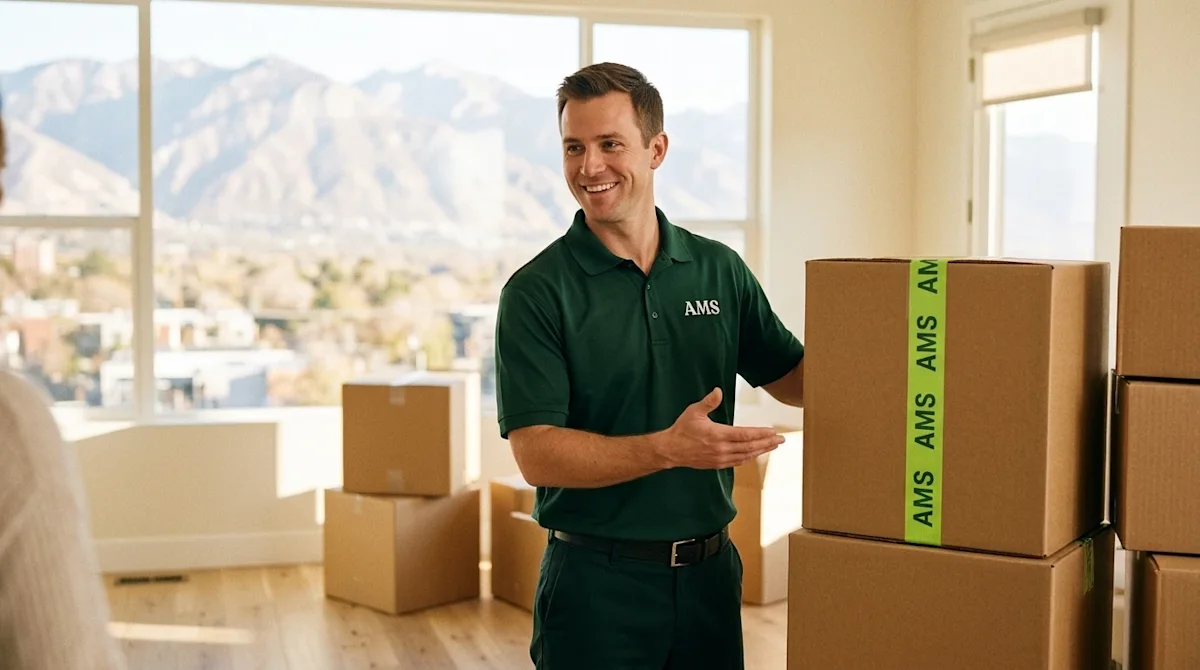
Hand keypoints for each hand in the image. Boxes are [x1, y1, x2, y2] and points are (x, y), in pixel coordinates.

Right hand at [658, 387, 785, 469]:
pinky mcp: (718, 464)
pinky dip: (750, 458)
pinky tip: (756, 454)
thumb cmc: (682, 429)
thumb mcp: (694, 411)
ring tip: (773, 446)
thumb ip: (708, 402)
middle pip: (750, 447)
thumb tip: (718, 391)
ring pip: (746, 456)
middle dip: (767, 443)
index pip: (745, 434)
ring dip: (761, 451)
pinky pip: (738, 462)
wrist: (671, 450)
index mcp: (718, 435)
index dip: (761, 433)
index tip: (773, 431)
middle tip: (781, 440)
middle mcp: (722, 448)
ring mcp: (720, 458)